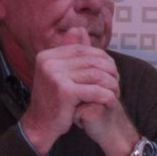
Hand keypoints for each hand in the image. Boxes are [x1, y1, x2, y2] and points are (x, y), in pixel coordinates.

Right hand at [20, 27, 135, 155]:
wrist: (40, 126)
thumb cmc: (55, 100)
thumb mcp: (61, 73)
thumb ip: (71, 53)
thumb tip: (80, 29)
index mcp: (48, 55)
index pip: (85, 50)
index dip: (103, 59)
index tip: (112, 72)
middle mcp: (49, 62)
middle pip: (92, 61)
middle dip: (110, 71)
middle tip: (116, 83)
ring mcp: (55, 76)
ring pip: (97, 75)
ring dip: (111, 84)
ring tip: (115, 93)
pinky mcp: (64, 91)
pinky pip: (95, 90)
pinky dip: (106, 96)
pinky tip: (110, 101)